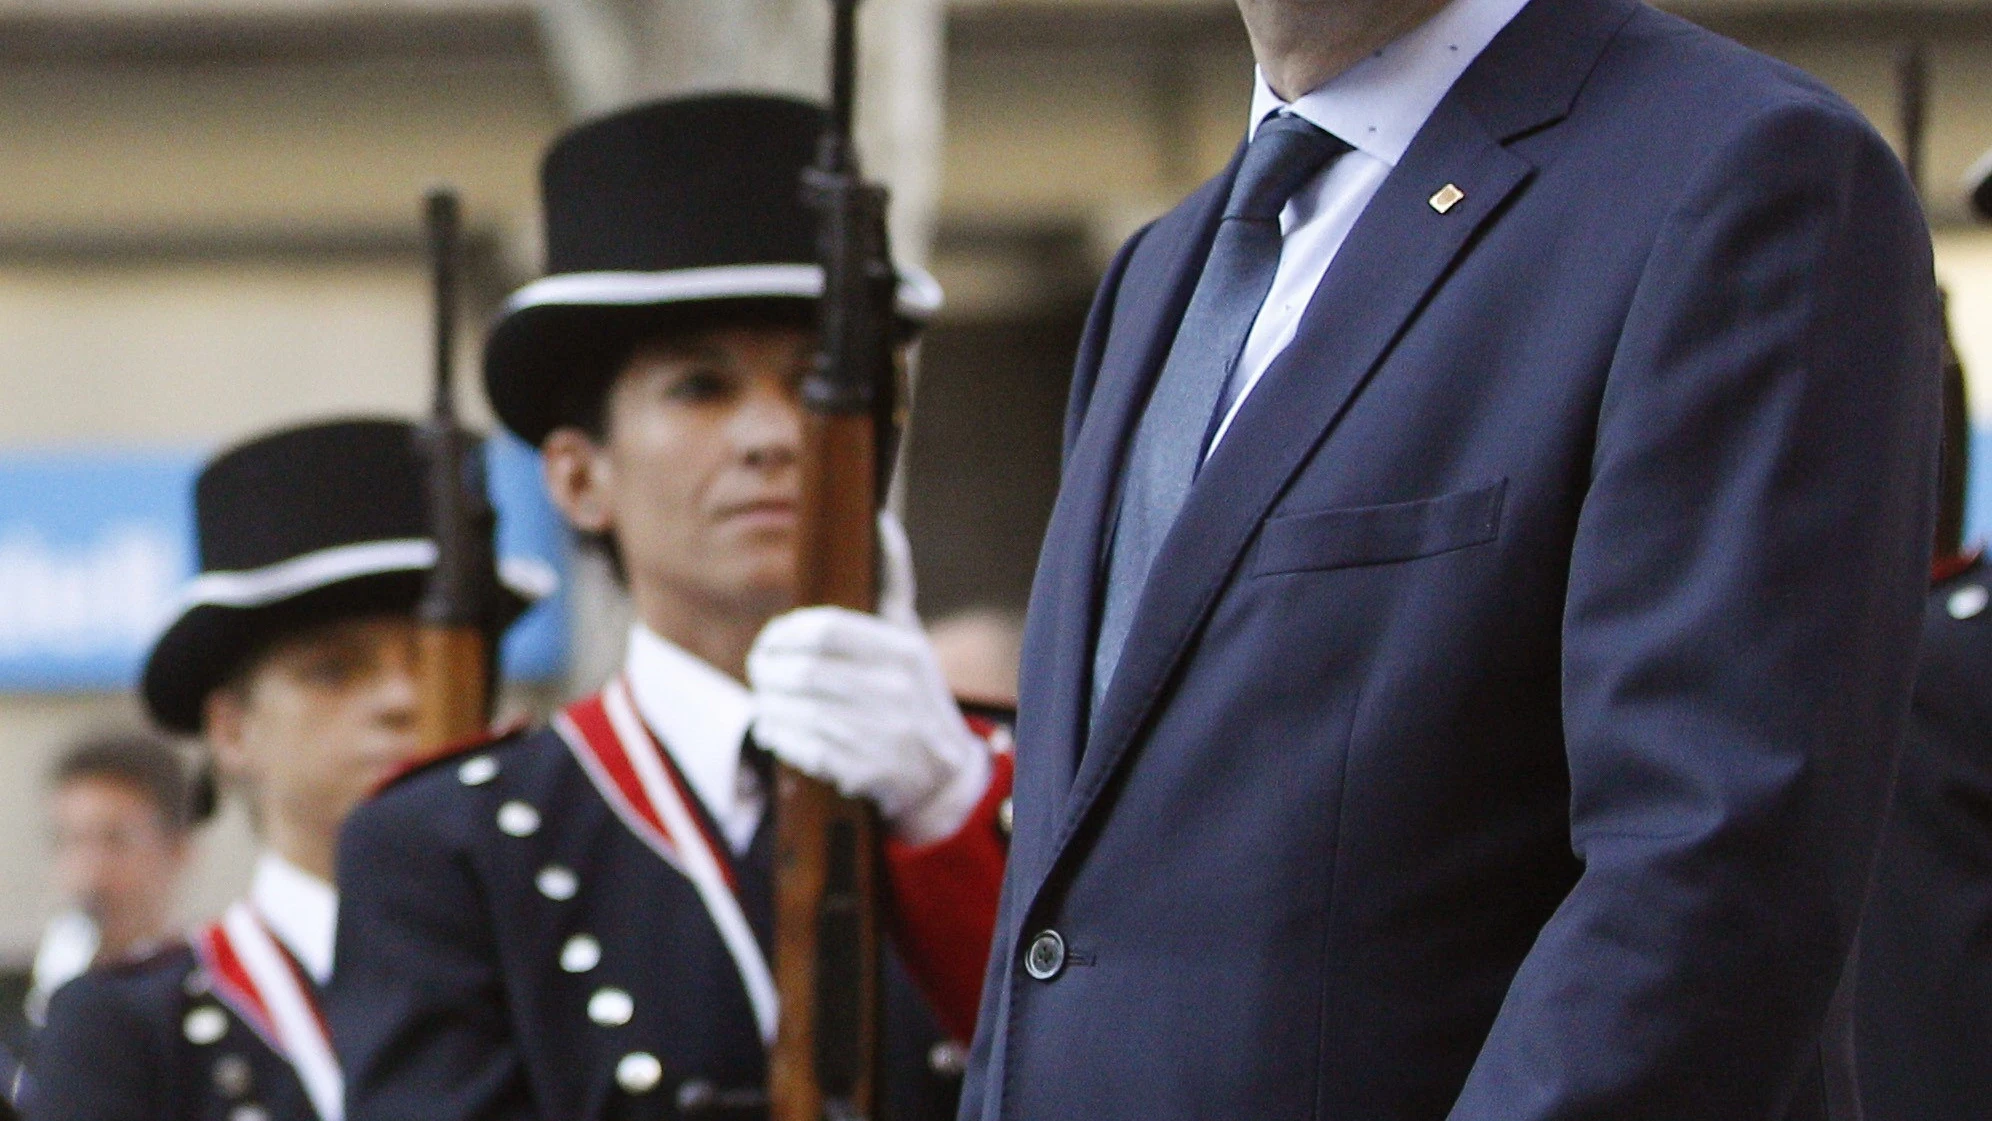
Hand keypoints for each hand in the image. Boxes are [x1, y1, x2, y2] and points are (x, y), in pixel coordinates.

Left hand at [748, 603, 992, 845]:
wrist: (943, 774)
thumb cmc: (915, 692)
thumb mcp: (910, 636)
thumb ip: (892, 582)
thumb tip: (882, 521)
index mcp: (903, 651)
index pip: (827, 630)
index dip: (787, 632)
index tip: (773, 638)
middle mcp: (895, 692)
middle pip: (805, 673)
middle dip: (769, 670)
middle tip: (759, 669)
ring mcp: (881, 734)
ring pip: (799, 712)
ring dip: (769, 705)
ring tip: (764, 699)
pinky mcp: (864, 772)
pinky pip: (803, 749)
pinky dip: (780, 737)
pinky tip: (775, 730)